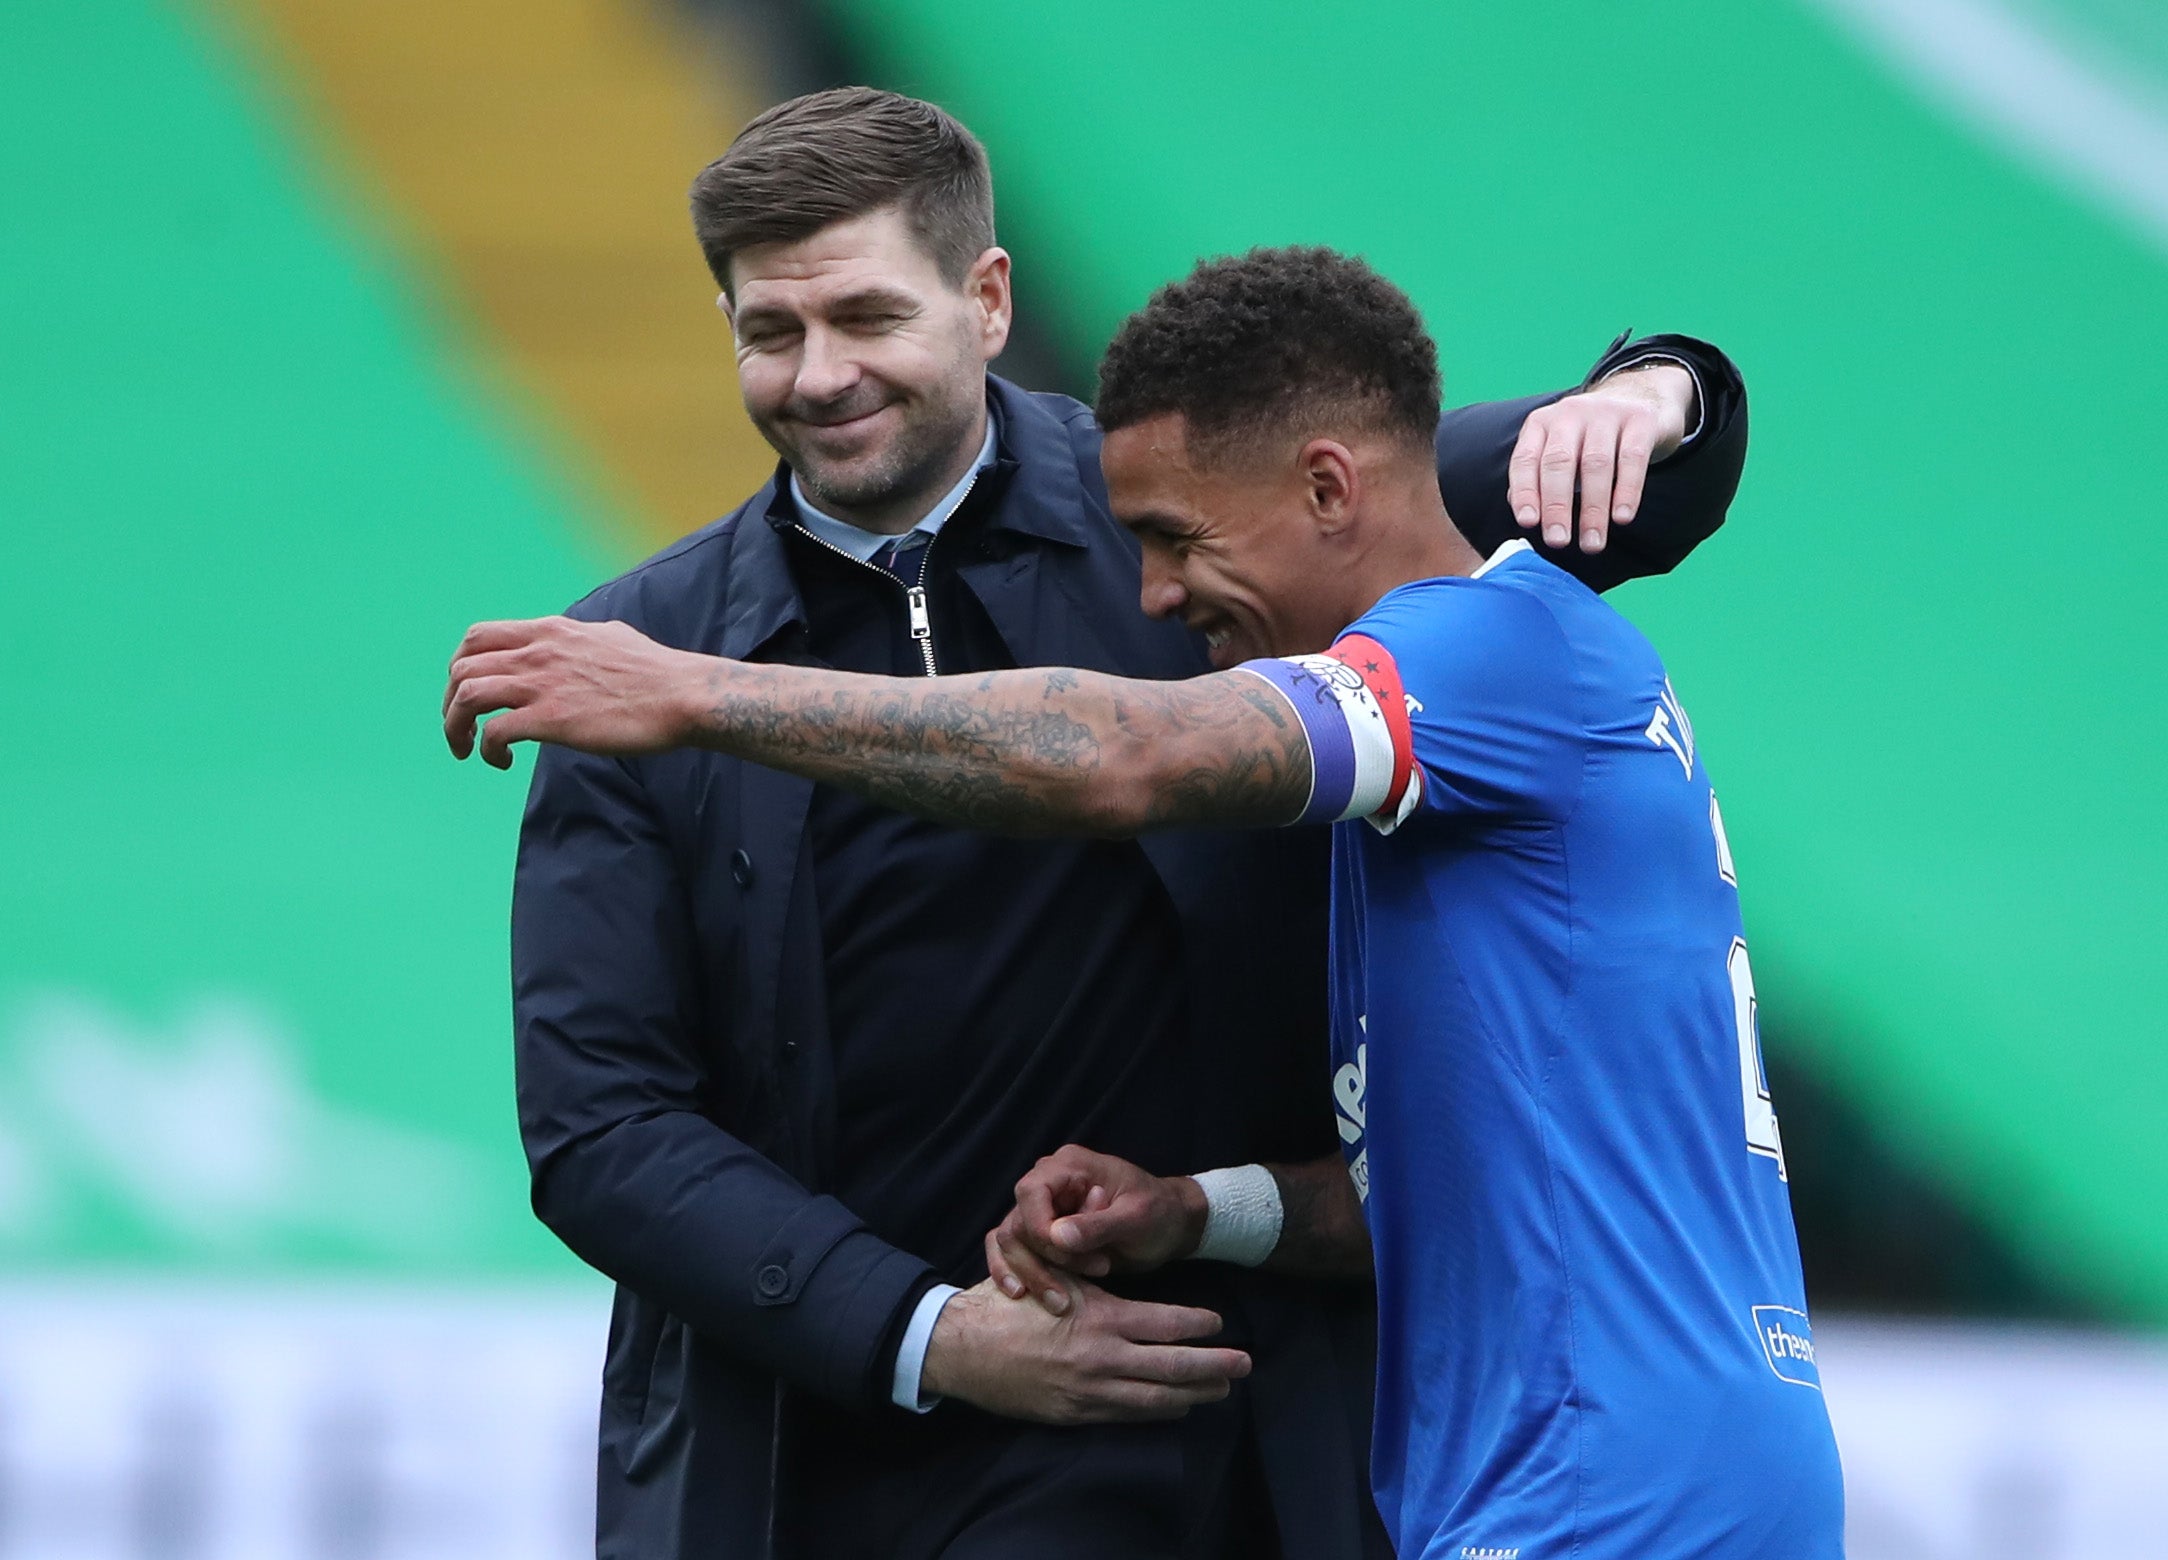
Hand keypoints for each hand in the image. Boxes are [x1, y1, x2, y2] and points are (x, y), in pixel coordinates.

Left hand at [442, 616, 705, 767]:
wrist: (682, 696)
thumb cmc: (657, 672)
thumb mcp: (611, 636)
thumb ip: (582, 638)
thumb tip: (580, 639)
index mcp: (550, 631)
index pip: (478, 636)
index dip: (461, 666)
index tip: (469, 693)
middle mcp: (538, 652)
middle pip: (461, 667)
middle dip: (450, 701)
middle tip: (462, 728)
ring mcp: (542, 684)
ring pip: (466, 696)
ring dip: (455, 727)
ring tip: (467, 749)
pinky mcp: (551, 719)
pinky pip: (494, 733)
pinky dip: (487, 750)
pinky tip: (502, 762)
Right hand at [920, 1277, 1247, 1423]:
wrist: (963, 1349)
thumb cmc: (1008, 1303)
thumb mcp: (1054, 1274)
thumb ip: (1092, 1269)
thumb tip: (1120, 1253)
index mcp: (1101, 1318)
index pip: (1167, 1324)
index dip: (1200, 1326)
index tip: (1221, 1323)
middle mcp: (1103, 1358)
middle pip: (1174, 1367)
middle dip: (1215, 1367)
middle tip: (1246, 1365)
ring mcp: (1091, 1391)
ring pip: (1156, 1399)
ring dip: (1193, 1395)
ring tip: (1220, 1390)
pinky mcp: (1076, 1414)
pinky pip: (1127, 1415)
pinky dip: (1157, 1411)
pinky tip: (1175, 1407)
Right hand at [986, 1146, 1206, 1313]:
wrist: (1170, 1226)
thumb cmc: (1159, 1213)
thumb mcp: (1136, 1217)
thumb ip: (1098, 1224)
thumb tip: (1056, 1236)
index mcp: (1068, 1167)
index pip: (1031, 1194)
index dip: (1042, 1230)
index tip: (1072, 1256)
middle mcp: (1047, 1183)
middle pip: (1017, 1222)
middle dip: (1043, 1260)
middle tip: (1087, 1278)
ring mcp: (1042, 1209)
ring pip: (1010, 1241)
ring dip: (1033, 1272)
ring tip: (1063, 1299)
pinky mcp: (1042, 1234)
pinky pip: (1012, 1251)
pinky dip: (1014, 1272)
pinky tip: (1022, 1294)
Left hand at [1507, 362, 1696, 553]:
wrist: (1641, 397)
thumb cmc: (1590, 437)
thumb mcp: (1560, 449)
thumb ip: (1539, 477)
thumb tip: (1525, 514)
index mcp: (1541, 423)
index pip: (1525, 460)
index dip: (1525, 492)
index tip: (1528, 524)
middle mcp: (1570, 414)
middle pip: (1559, 463)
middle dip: (1556, 506)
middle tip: (1558, 541)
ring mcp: (1606, 413)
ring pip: (1595, 464)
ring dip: (1592, 509)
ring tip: (1592, 543)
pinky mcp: (1640, 419)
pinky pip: (1631, 459)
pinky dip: (1626, 491)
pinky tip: (1622, 518)